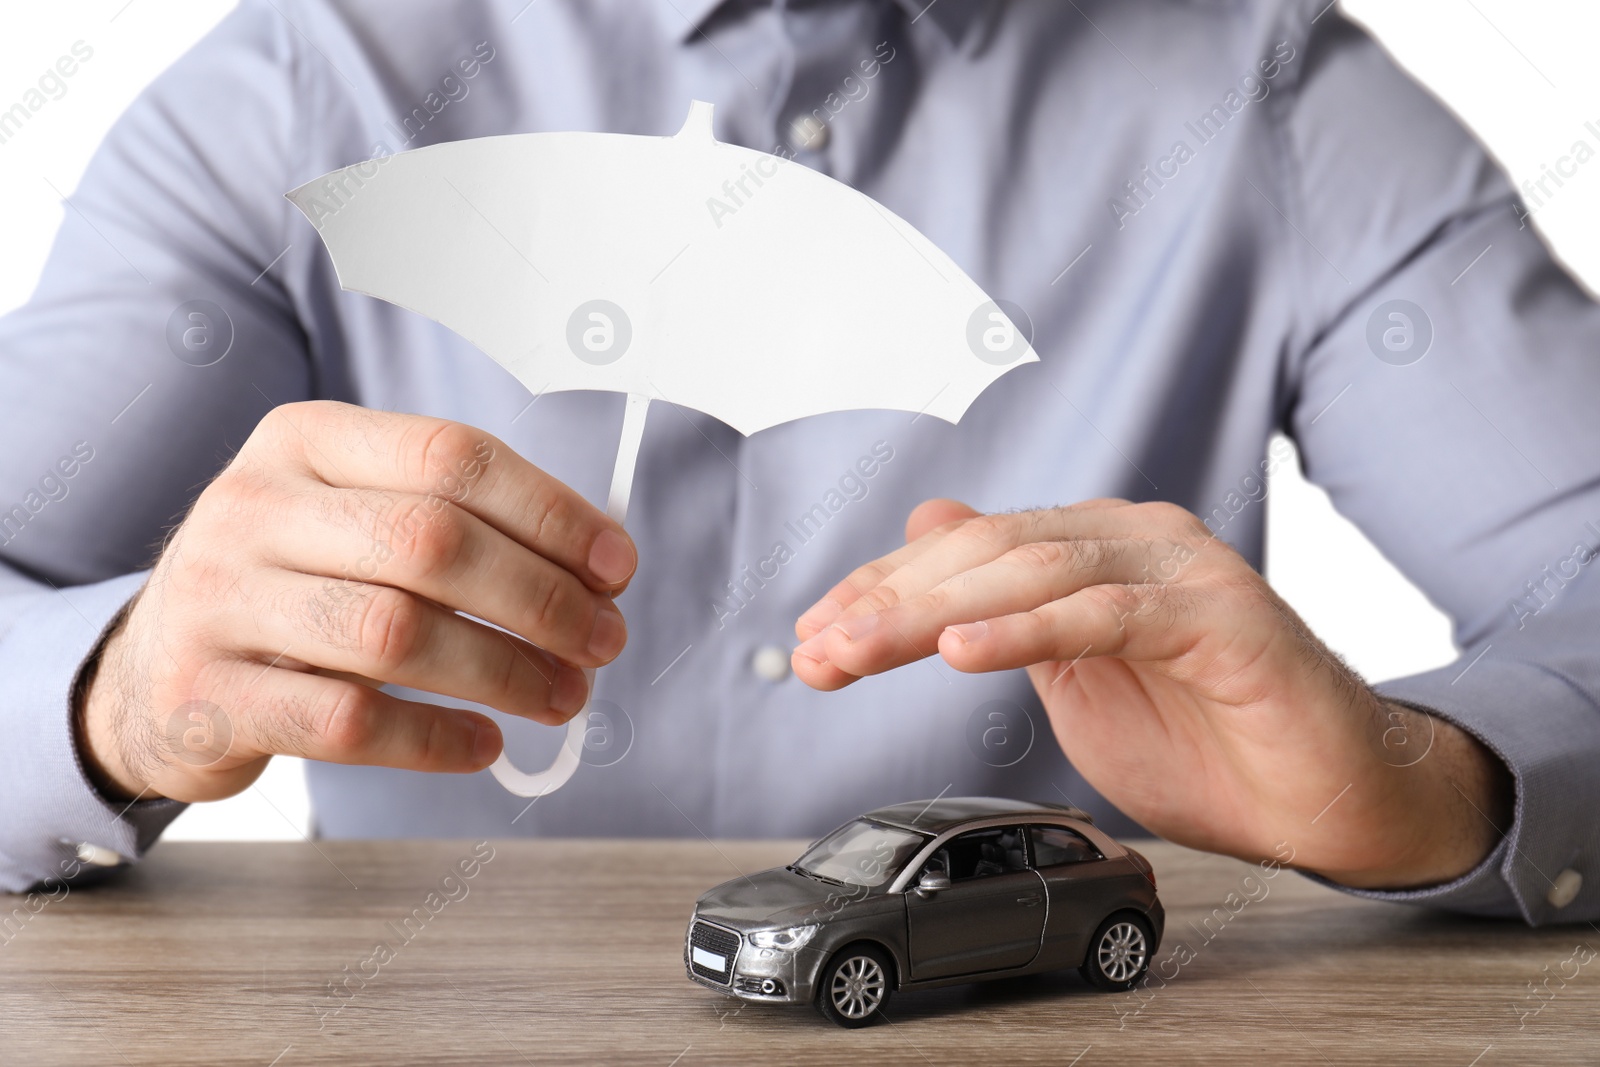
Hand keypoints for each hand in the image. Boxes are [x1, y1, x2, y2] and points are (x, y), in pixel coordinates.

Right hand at [78, 401, 635, 802]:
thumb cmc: (292, 588)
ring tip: (563, 696)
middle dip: (541, 598)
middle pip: (433, 542)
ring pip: (396, 634)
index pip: (451, 456)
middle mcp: (253, 506)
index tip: (616, 566)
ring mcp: (220, 600)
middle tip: (603, 642)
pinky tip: (485, 743)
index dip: (551, 513)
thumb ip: (458, 524)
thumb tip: (598, 567)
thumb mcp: (353, 522)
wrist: (150, 672)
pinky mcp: (208, 696)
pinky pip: (349, 722)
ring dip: (505, 672)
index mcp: (304, 441)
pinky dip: (436, 739)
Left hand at [792, 498, 1511, 888]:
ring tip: (860, 653)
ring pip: (1032, 571)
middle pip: (985, 552)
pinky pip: (1106, 613)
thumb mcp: (1075, 677)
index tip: (812, 634)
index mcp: (1094, 549)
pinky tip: (960, 651)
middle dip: (887, 602)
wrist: (1329, 799)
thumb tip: (927, 531)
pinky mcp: (1222, 616)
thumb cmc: (1206, 744)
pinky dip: (1026, 630)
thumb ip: (1006, 609)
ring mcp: (1180, 570)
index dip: (881, 587)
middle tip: (818, 651)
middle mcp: (1133, 540)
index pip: (965, 548)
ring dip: (931, 614)